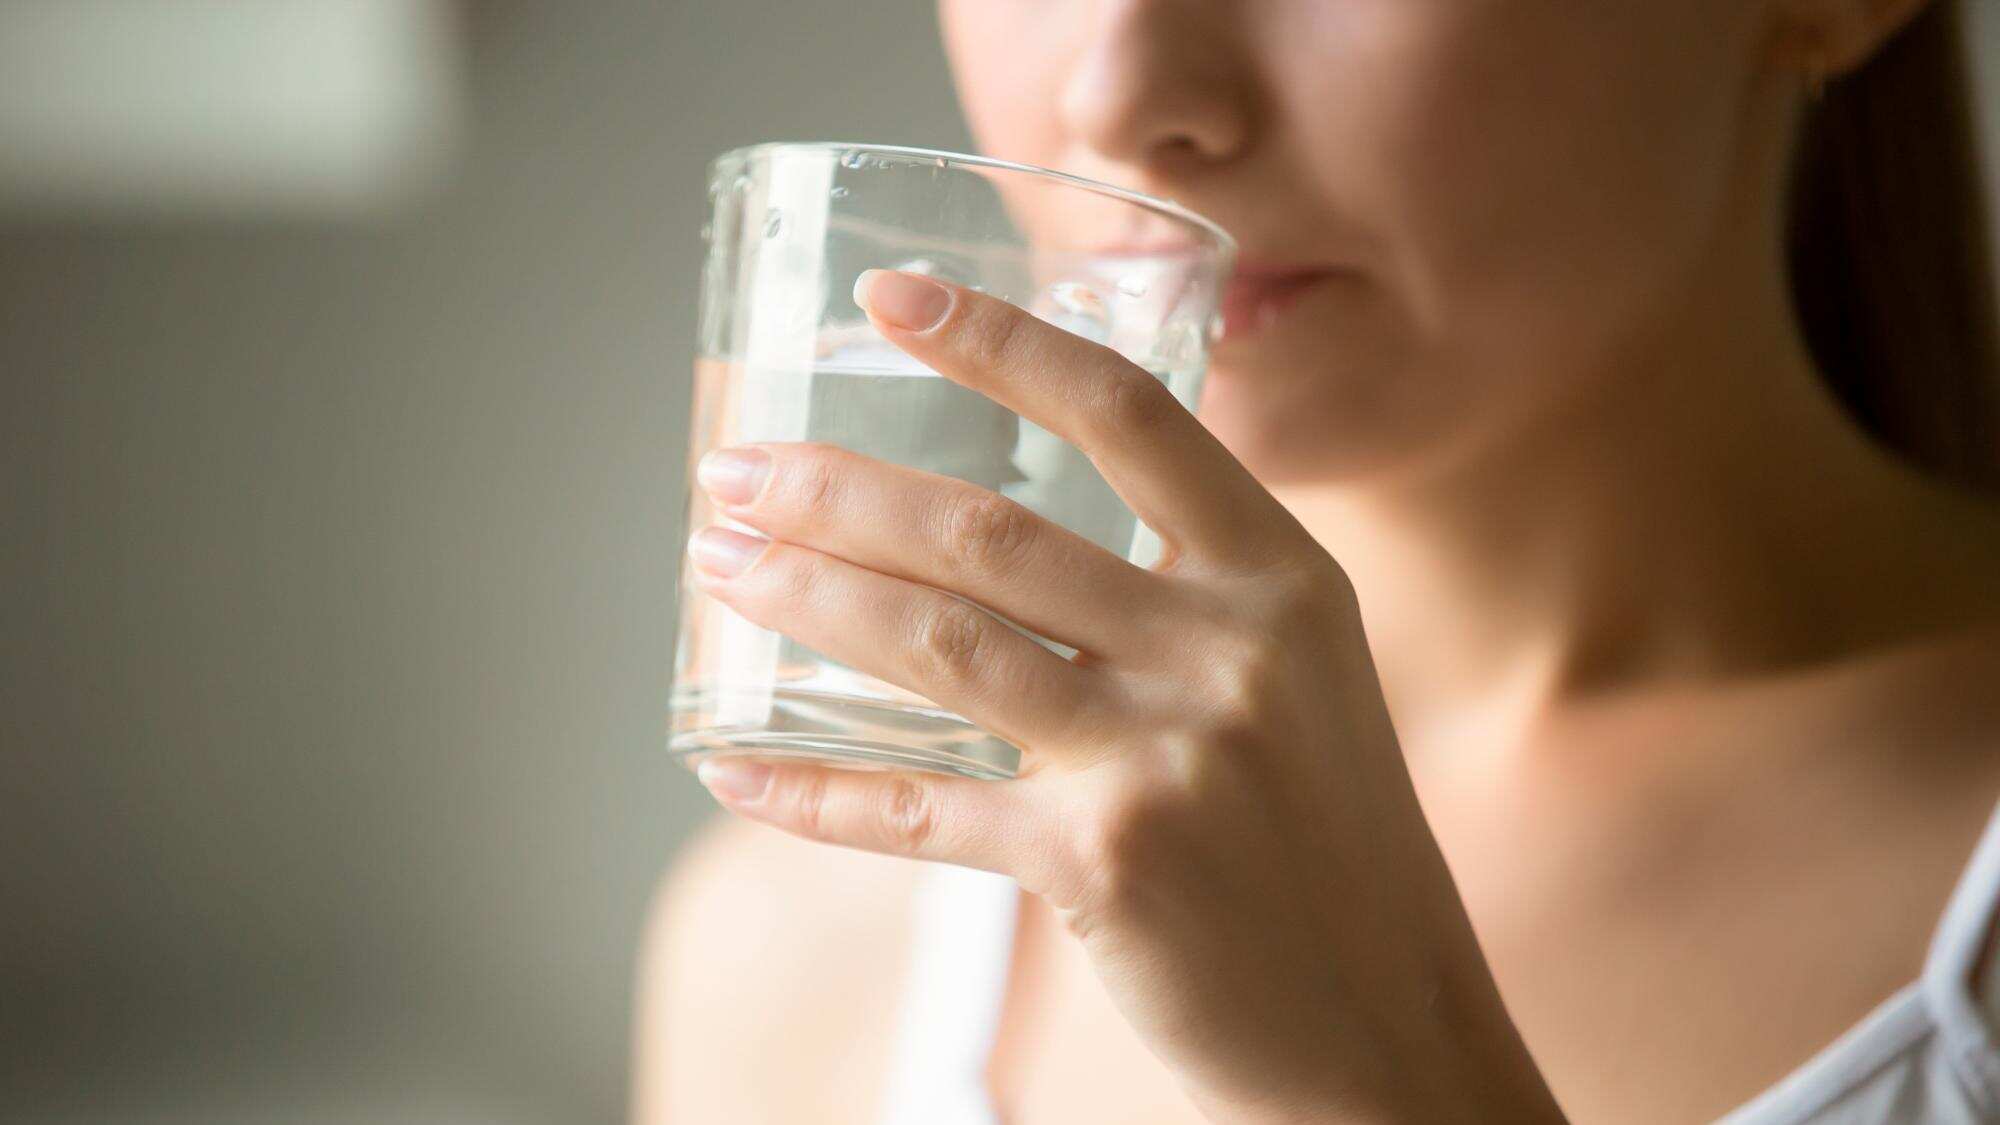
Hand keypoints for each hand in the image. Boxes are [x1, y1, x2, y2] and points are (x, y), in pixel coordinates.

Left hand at [683, 269, 1563, 1123]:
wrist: (1387, 1028)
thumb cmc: (1323, 841)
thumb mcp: (1302, 678)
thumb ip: (1188, 594)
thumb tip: (1010, 538)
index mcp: (1283, 577)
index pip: (1127, 412)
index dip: (999, 341)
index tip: (888, 296)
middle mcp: (1230, 649)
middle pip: (994, 531)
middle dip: (840, 489)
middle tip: (738, 471)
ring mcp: (1166, 757)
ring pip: (943, 644)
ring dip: (808, 597)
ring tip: (720, 565)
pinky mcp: (1102, 865)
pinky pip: (921, 810)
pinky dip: (816, 789)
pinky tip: (736, 766)